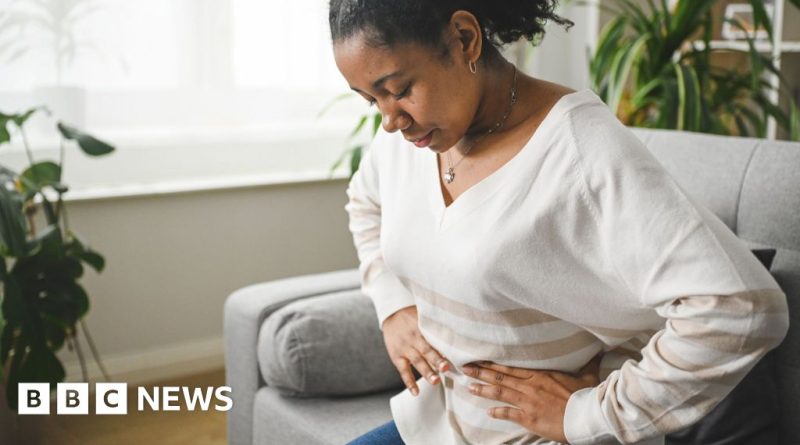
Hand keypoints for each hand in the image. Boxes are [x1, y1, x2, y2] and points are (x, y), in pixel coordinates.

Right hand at [382, 306, 450, 395]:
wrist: (391, 315)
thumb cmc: (413, 316)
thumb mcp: (424, 315)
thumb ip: (437, 324)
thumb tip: (458, 331)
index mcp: (422, 326)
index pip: (434, 337)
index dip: (444, 346)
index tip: (455, 353)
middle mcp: (413, 338)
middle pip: (426, 350)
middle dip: (436, 360)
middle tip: (446, 368)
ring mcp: (404, 348)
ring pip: (416, 361)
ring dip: (426, 372)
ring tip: (436, 381)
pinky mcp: (396, 357)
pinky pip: (403, 371)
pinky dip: (409, 383)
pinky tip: (416, 393)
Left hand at [461, 354, 601, 442]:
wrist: (587, 416)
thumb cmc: (586, 395)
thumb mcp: (587, 375)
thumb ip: (587, 362)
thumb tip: (598, 349)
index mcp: (540, 374)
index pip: (511, 366)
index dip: (493, 363)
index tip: (480, 358)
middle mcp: (530, 385)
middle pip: (501, 376)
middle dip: (481, 372)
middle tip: (465, 368)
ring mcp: (528, 401)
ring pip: (501, 392)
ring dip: (484, 389)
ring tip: (469, 386)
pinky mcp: (530, 417)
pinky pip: (509, 413)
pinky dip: (498, 412)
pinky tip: (488, 412)